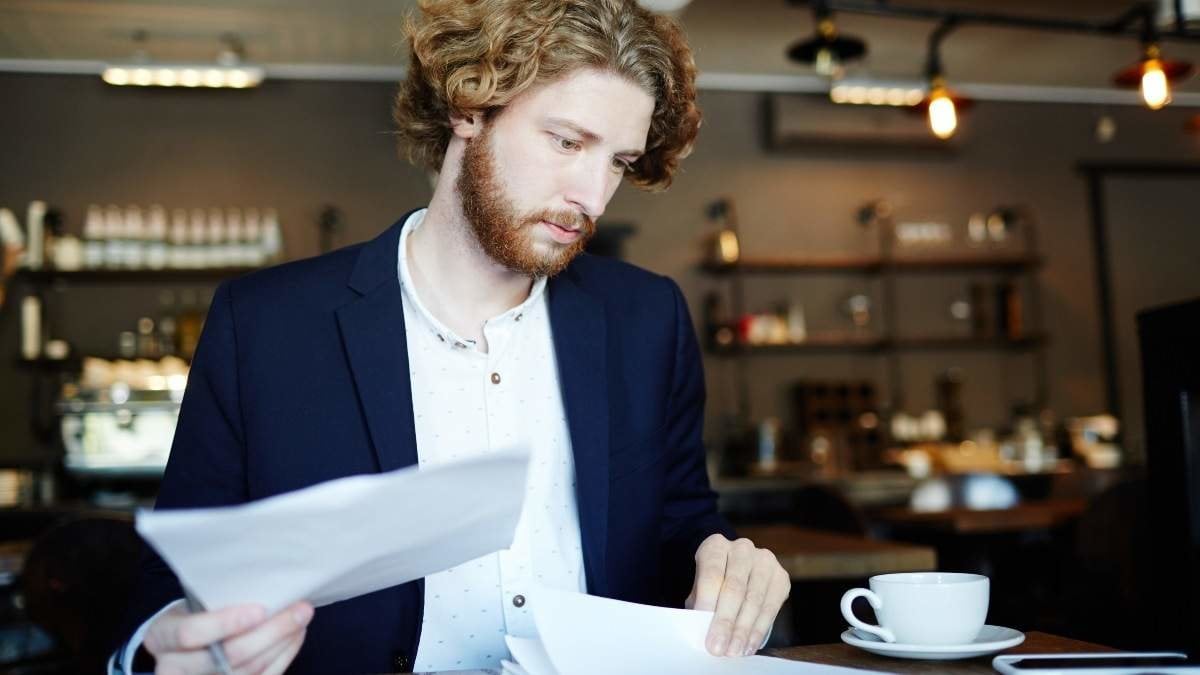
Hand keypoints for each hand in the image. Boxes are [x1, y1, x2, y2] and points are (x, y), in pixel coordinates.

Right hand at [144, 600, 312, 674]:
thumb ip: (217, 599)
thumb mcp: (192, 601)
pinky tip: (295, 636)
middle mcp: (174, 669)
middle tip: (301, 609)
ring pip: (249, 671)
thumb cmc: (194, 614)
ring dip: (282, 643)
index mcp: (162, 637)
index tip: (260, 609)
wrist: (181, 647)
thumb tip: (267, 584)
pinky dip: (283, 657)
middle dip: (271, 632)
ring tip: (301, 619)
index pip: (190, 633)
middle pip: (227, 657)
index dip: (226, 623)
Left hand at [686, 534, 789, 657]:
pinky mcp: (781, 576)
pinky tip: (750, 645)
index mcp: (716, 546)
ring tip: (734, 651)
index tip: (703, 626)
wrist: (735, 570)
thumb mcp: (700, 589)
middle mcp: (742, 549)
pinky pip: (771, 607)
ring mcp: (765, 561)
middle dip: (726, 622)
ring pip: (754, 599)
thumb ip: (700, 605)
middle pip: (735, 588)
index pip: (712, 573)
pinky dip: (759, 629)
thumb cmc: (713, 583)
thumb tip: (700, 630)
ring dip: (744, 630)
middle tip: (718, 648)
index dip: (708, 602)